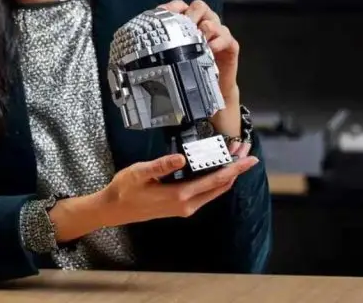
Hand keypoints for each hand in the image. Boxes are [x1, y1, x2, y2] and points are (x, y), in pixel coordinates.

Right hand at [98, 153, 259, 226]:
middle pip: (220, 186)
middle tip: (247, 152)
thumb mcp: (139, 173)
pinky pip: (206, 193)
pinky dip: (216, 180)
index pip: (215, 180)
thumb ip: (161, 165)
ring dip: (227, 174)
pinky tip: (217, 169)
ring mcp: (185, 207)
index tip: (249, 159)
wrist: (114, 209)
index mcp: (179, 195)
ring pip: (214, 190)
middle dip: (235, 169)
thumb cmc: (124, 190)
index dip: (234, 168)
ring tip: (235, 157)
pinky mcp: (181, 206)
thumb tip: (180, 158)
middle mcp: (186, 205)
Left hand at [159, 0, 241, 138]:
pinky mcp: (230, 47)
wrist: (209, 94)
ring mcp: (218, 34)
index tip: (163, 13)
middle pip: (199, 6)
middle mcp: (203, 24)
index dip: (172, 7)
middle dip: (190, 13)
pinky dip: (219, 41)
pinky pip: (227, 37)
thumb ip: (156, 53)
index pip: (180, 6)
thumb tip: (129, 54)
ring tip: (198, 36)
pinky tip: (210, 48)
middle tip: (184, 26)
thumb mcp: (169, 62)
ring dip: (205, 25)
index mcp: (187, 24)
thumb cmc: (187, 73)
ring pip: (214, 19)